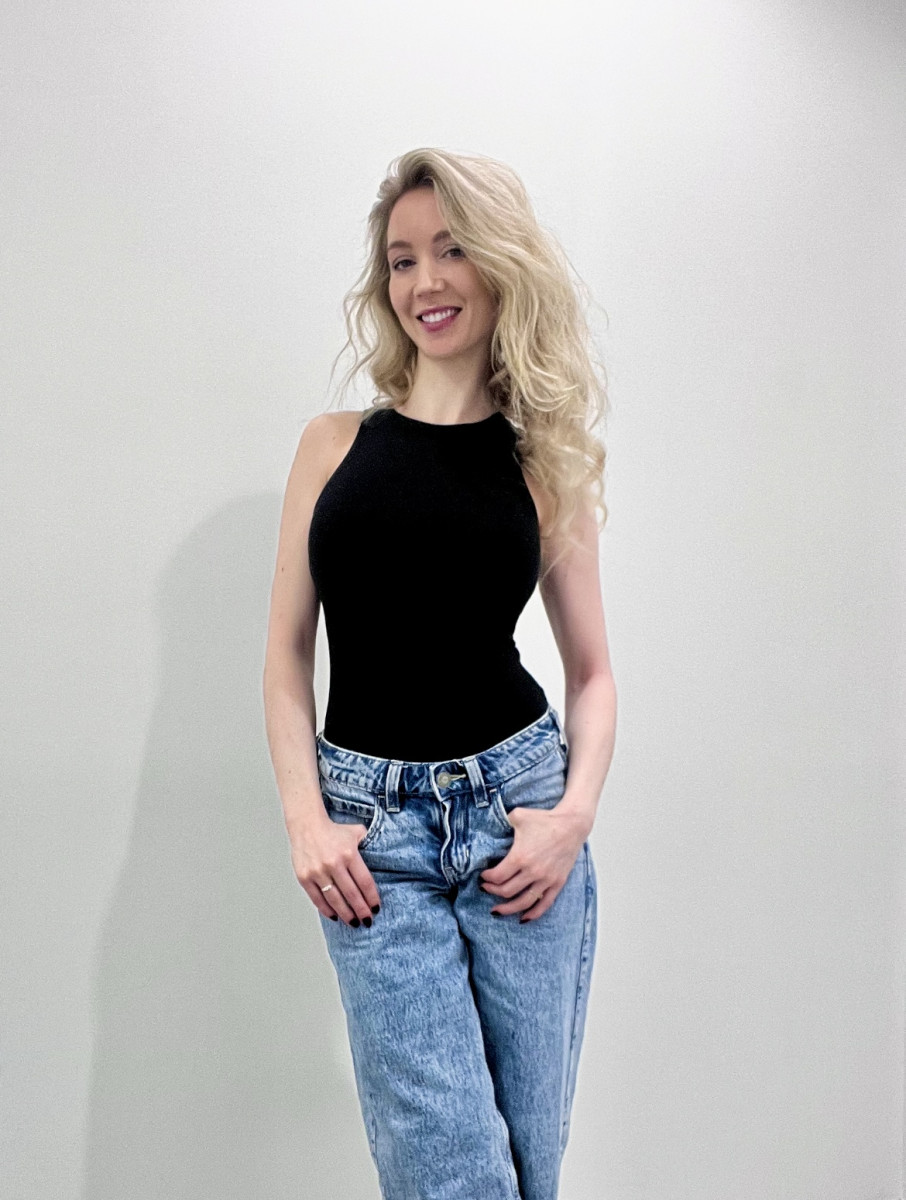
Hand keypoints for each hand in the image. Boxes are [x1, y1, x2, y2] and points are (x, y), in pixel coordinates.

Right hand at [290, 815, 380, 926]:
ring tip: (353, 923)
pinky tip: (335, 916)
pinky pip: (317, 899)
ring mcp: (318, 872)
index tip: (376, 908)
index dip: (372, 898)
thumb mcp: (356, 832)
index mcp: (349, 853)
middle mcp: (334, 863)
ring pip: (334, 900)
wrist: (306, 825)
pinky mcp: (304, 877)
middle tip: (367, 921)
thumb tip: (385, 856)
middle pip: (351, 894)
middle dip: (361, 911)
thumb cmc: (334, 831)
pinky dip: (326, 910)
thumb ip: (369, 844)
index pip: (365, 882)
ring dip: (346, 914)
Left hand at [480, 806, 586, 921]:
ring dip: (507, 909)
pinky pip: (544, 904)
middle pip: (506, 891)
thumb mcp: (518, 816)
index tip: (483, 876)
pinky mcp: (558, 882)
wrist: (572, 824)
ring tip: (496, 911)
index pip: (497, 877)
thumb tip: (490, 825)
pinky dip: (533, 914)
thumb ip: (502, 822)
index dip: (487, 878)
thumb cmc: (544, 819)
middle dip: (492, 892)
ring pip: (523, 902)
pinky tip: (523, 918)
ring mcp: (546, 879)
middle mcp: (533, 871)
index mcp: (520, 857)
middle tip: (486, 889)